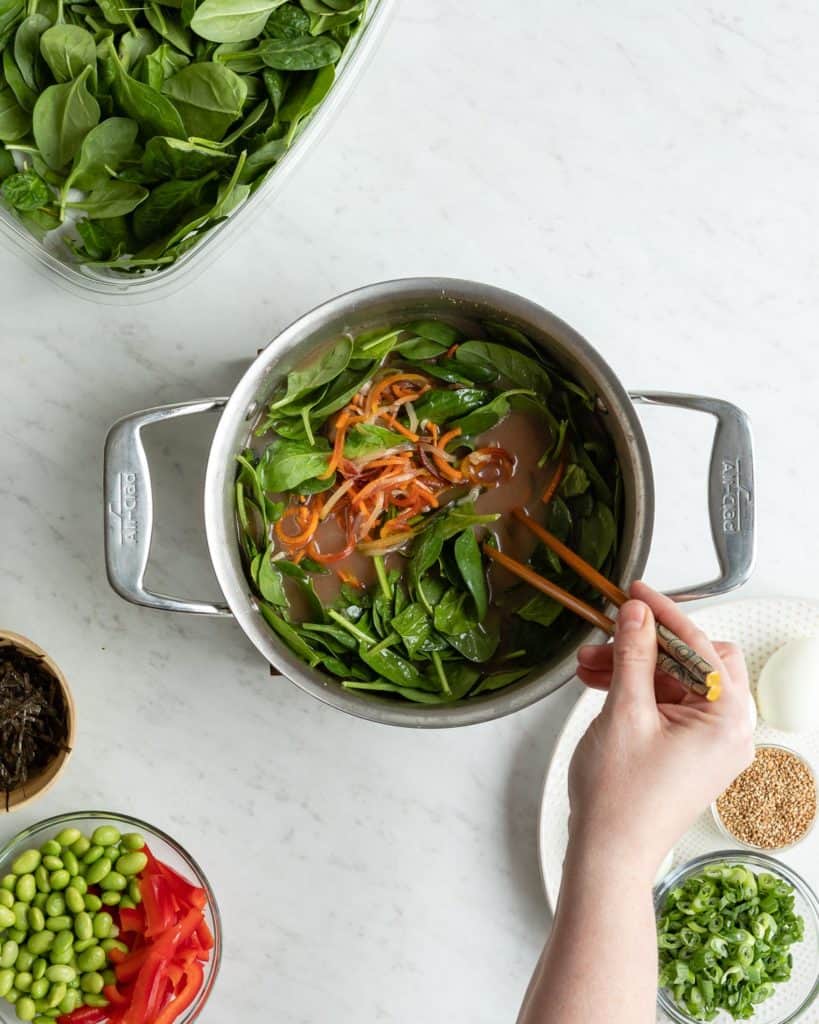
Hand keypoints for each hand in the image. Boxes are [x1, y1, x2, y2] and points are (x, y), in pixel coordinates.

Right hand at [566, 581, 753, 878]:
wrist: (608, 853)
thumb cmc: (621, 797)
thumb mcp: (625, 710)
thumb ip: (634, 654)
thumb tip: (637, 614)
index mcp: (726, 719)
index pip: (698, 646)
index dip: (663, 613)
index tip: (636, 592)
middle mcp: (729, 731)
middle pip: (693, 662)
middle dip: (646, 645)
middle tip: (609, 633)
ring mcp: (711, 745)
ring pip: (676, 682)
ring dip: (634, 668)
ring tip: (589, 666)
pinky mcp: (691, 754)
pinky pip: (669, 706)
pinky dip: (638, 692)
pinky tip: (602, 684)